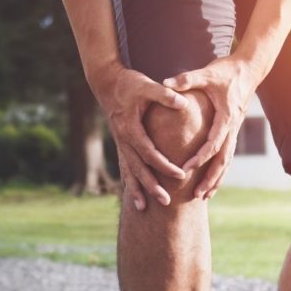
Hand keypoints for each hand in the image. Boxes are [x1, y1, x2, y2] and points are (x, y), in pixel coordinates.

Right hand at [93, 62, 189, 209]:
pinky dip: (129, 181)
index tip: (180, 175)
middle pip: (137, 168)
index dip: (164, 165)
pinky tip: (133, 194)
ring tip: (142, 209)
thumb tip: (183, 102)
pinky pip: (124, 166)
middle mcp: (123, 139)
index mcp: (130, 128)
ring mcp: (120, 143)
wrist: (107, 82)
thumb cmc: (130, 83)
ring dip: (136, 189)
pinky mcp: (121, 143)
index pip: (149, 152)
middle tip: (166, 202)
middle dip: (151, 186)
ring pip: (128, 171)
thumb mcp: (147, 85)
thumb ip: (165, 95)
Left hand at [162, 55, 261, 199]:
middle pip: (224, 159)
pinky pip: (227, 154)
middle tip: (198, 194)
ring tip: (204, 196)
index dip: (200, 157)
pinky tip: (212, 180)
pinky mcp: (233, 130)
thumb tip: (165, 83)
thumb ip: (186, 80)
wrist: (249, 68)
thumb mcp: (206, 74)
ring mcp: (235, 130)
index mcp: (226, 117)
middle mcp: (233, 127)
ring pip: (227, 160)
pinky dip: (220, 169)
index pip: (213, 143)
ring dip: (217, 179)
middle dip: (211, 178)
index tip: (186, 168)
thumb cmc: (226, 71)